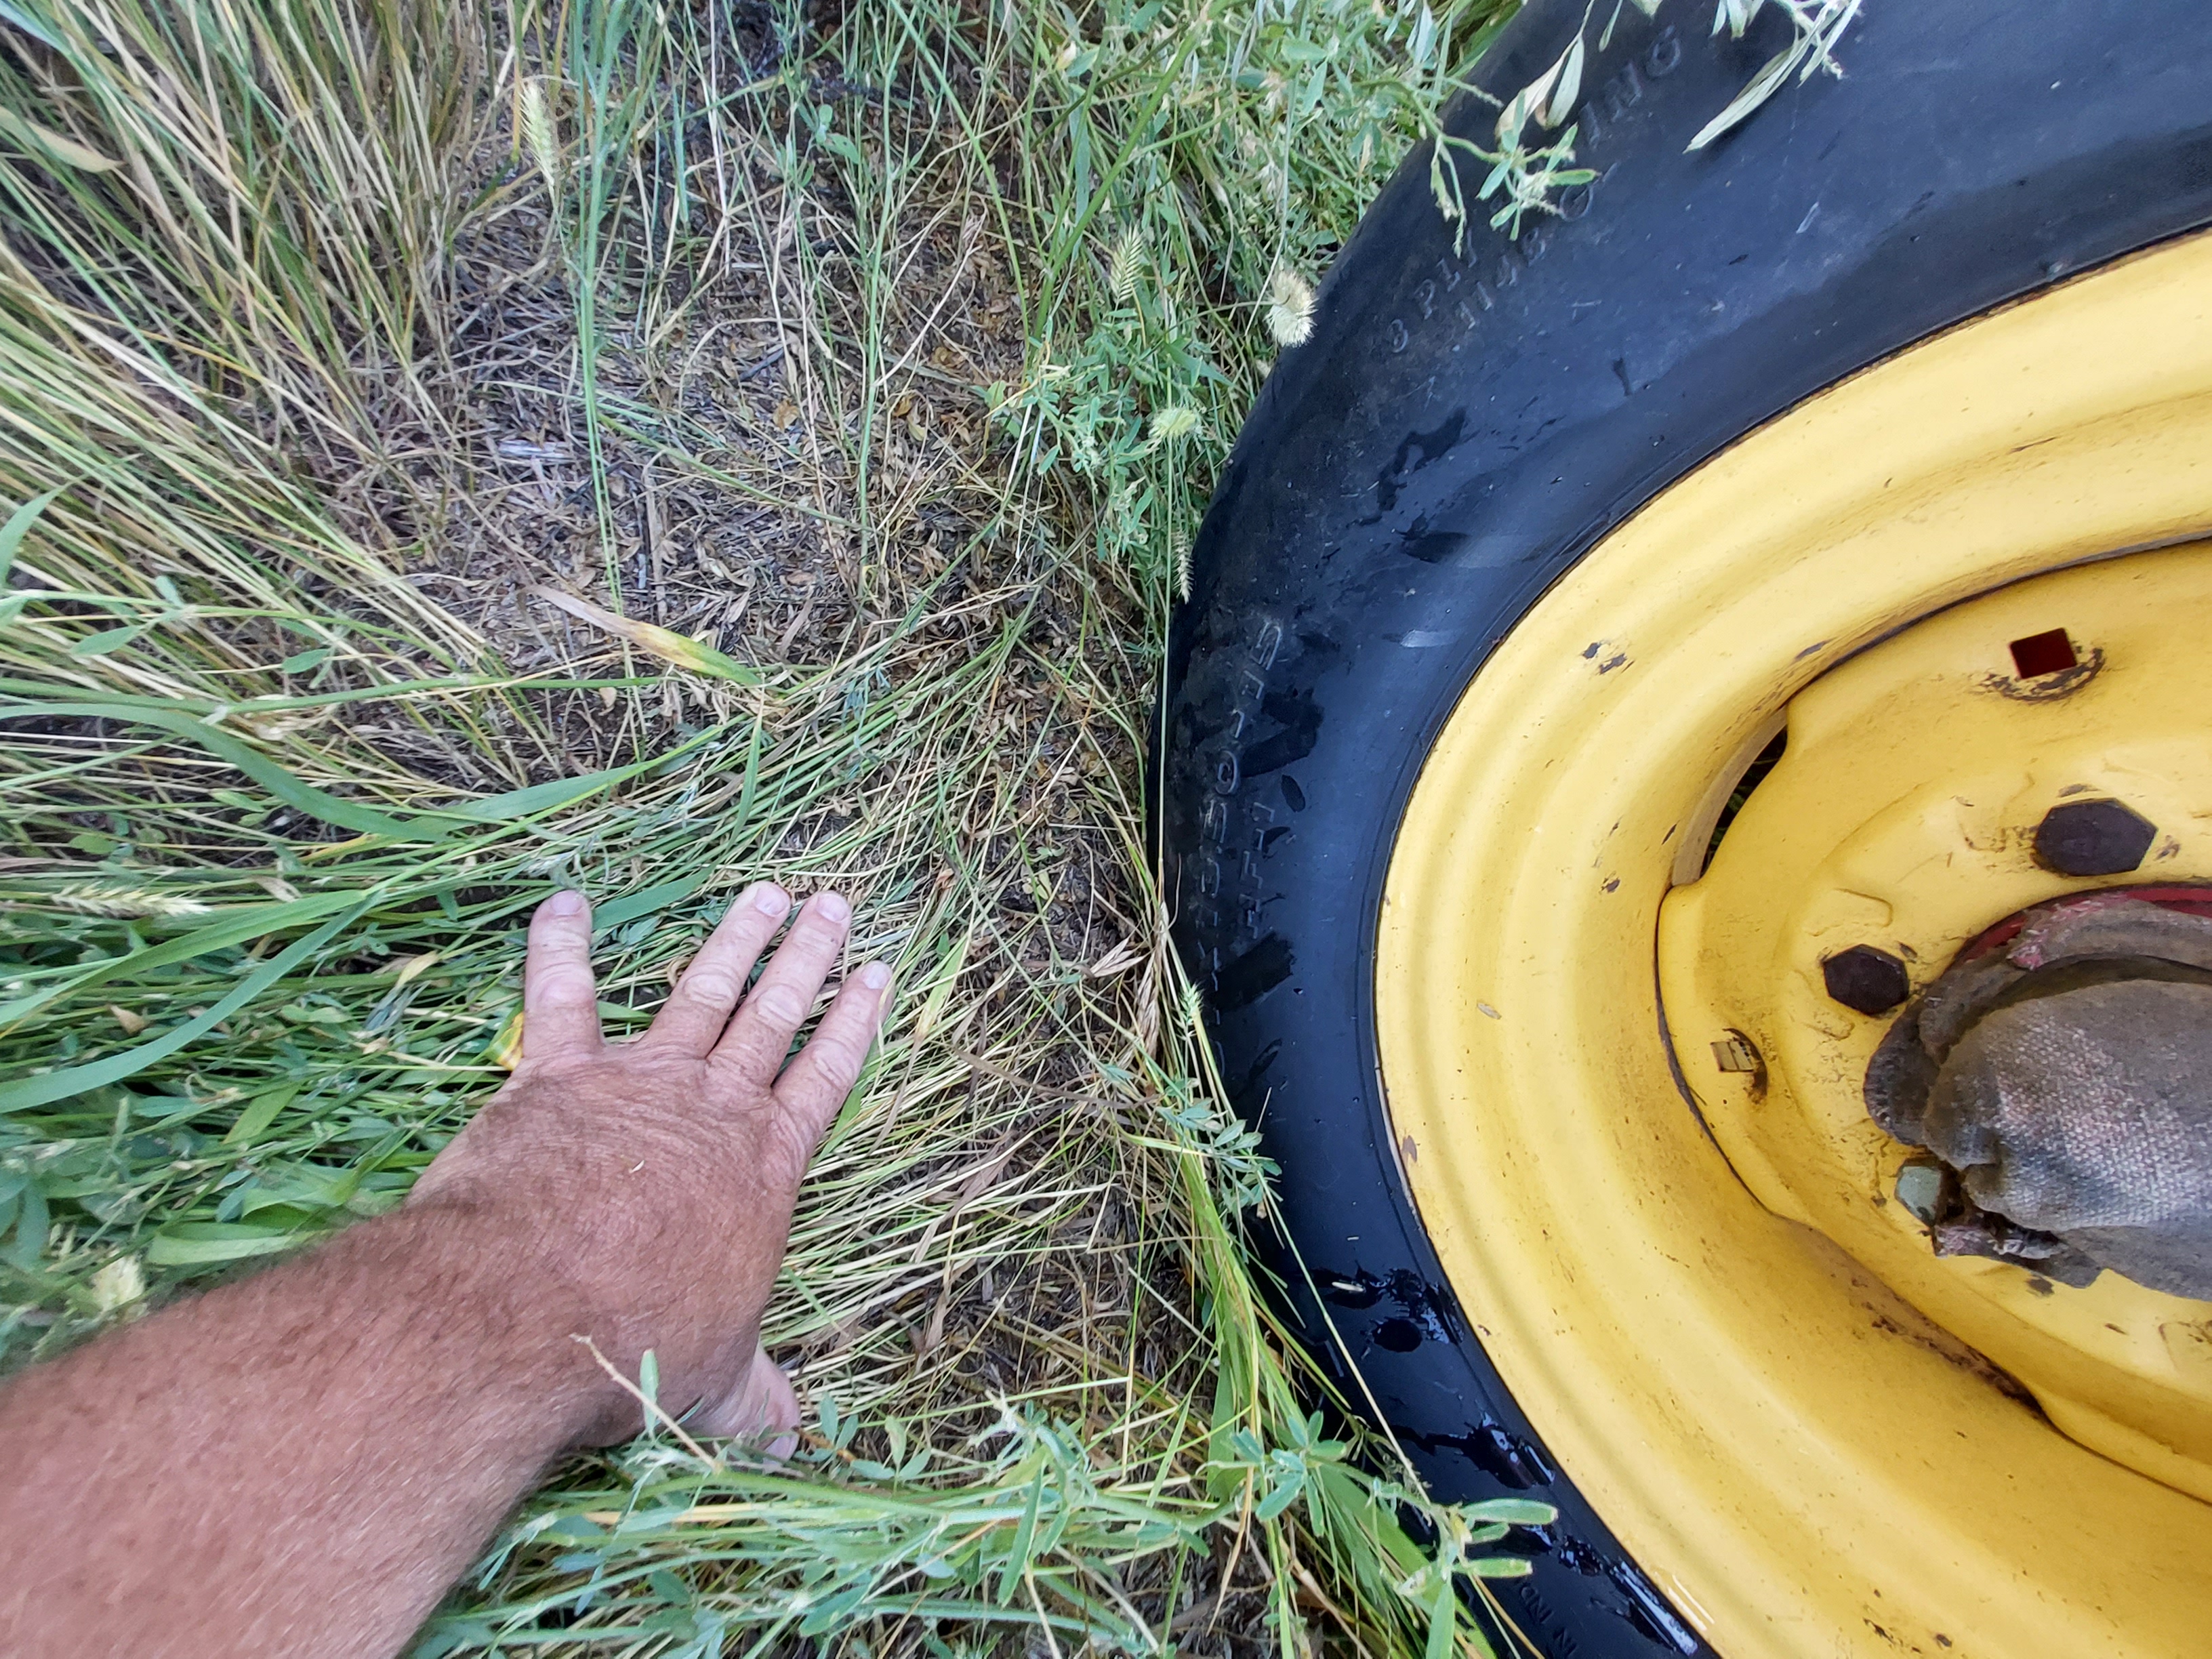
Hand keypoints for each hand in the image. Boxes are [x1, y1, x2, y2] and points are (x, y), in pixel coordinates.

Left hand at [408, 883, 888, 1447]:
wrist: (530, 1308)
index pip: (824, 1079)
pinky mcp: (556, 1077)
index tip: (876, 970)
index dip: (852, 1024)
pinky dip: (559, 945)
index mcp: (763, 1170)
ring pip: (698, 992)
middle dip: (806, 957)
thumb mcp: (716, 1380)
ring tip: (763, 890)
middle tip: (834, 901)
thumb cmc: (638, 1344)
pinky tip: (565, 900)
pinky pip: (559, 995)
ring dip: (731, 938)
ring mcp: (636, 1083)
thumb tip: (791, 1437)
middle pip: (772, 1017)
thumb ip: (755, 1395)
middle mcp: (712, 1110)